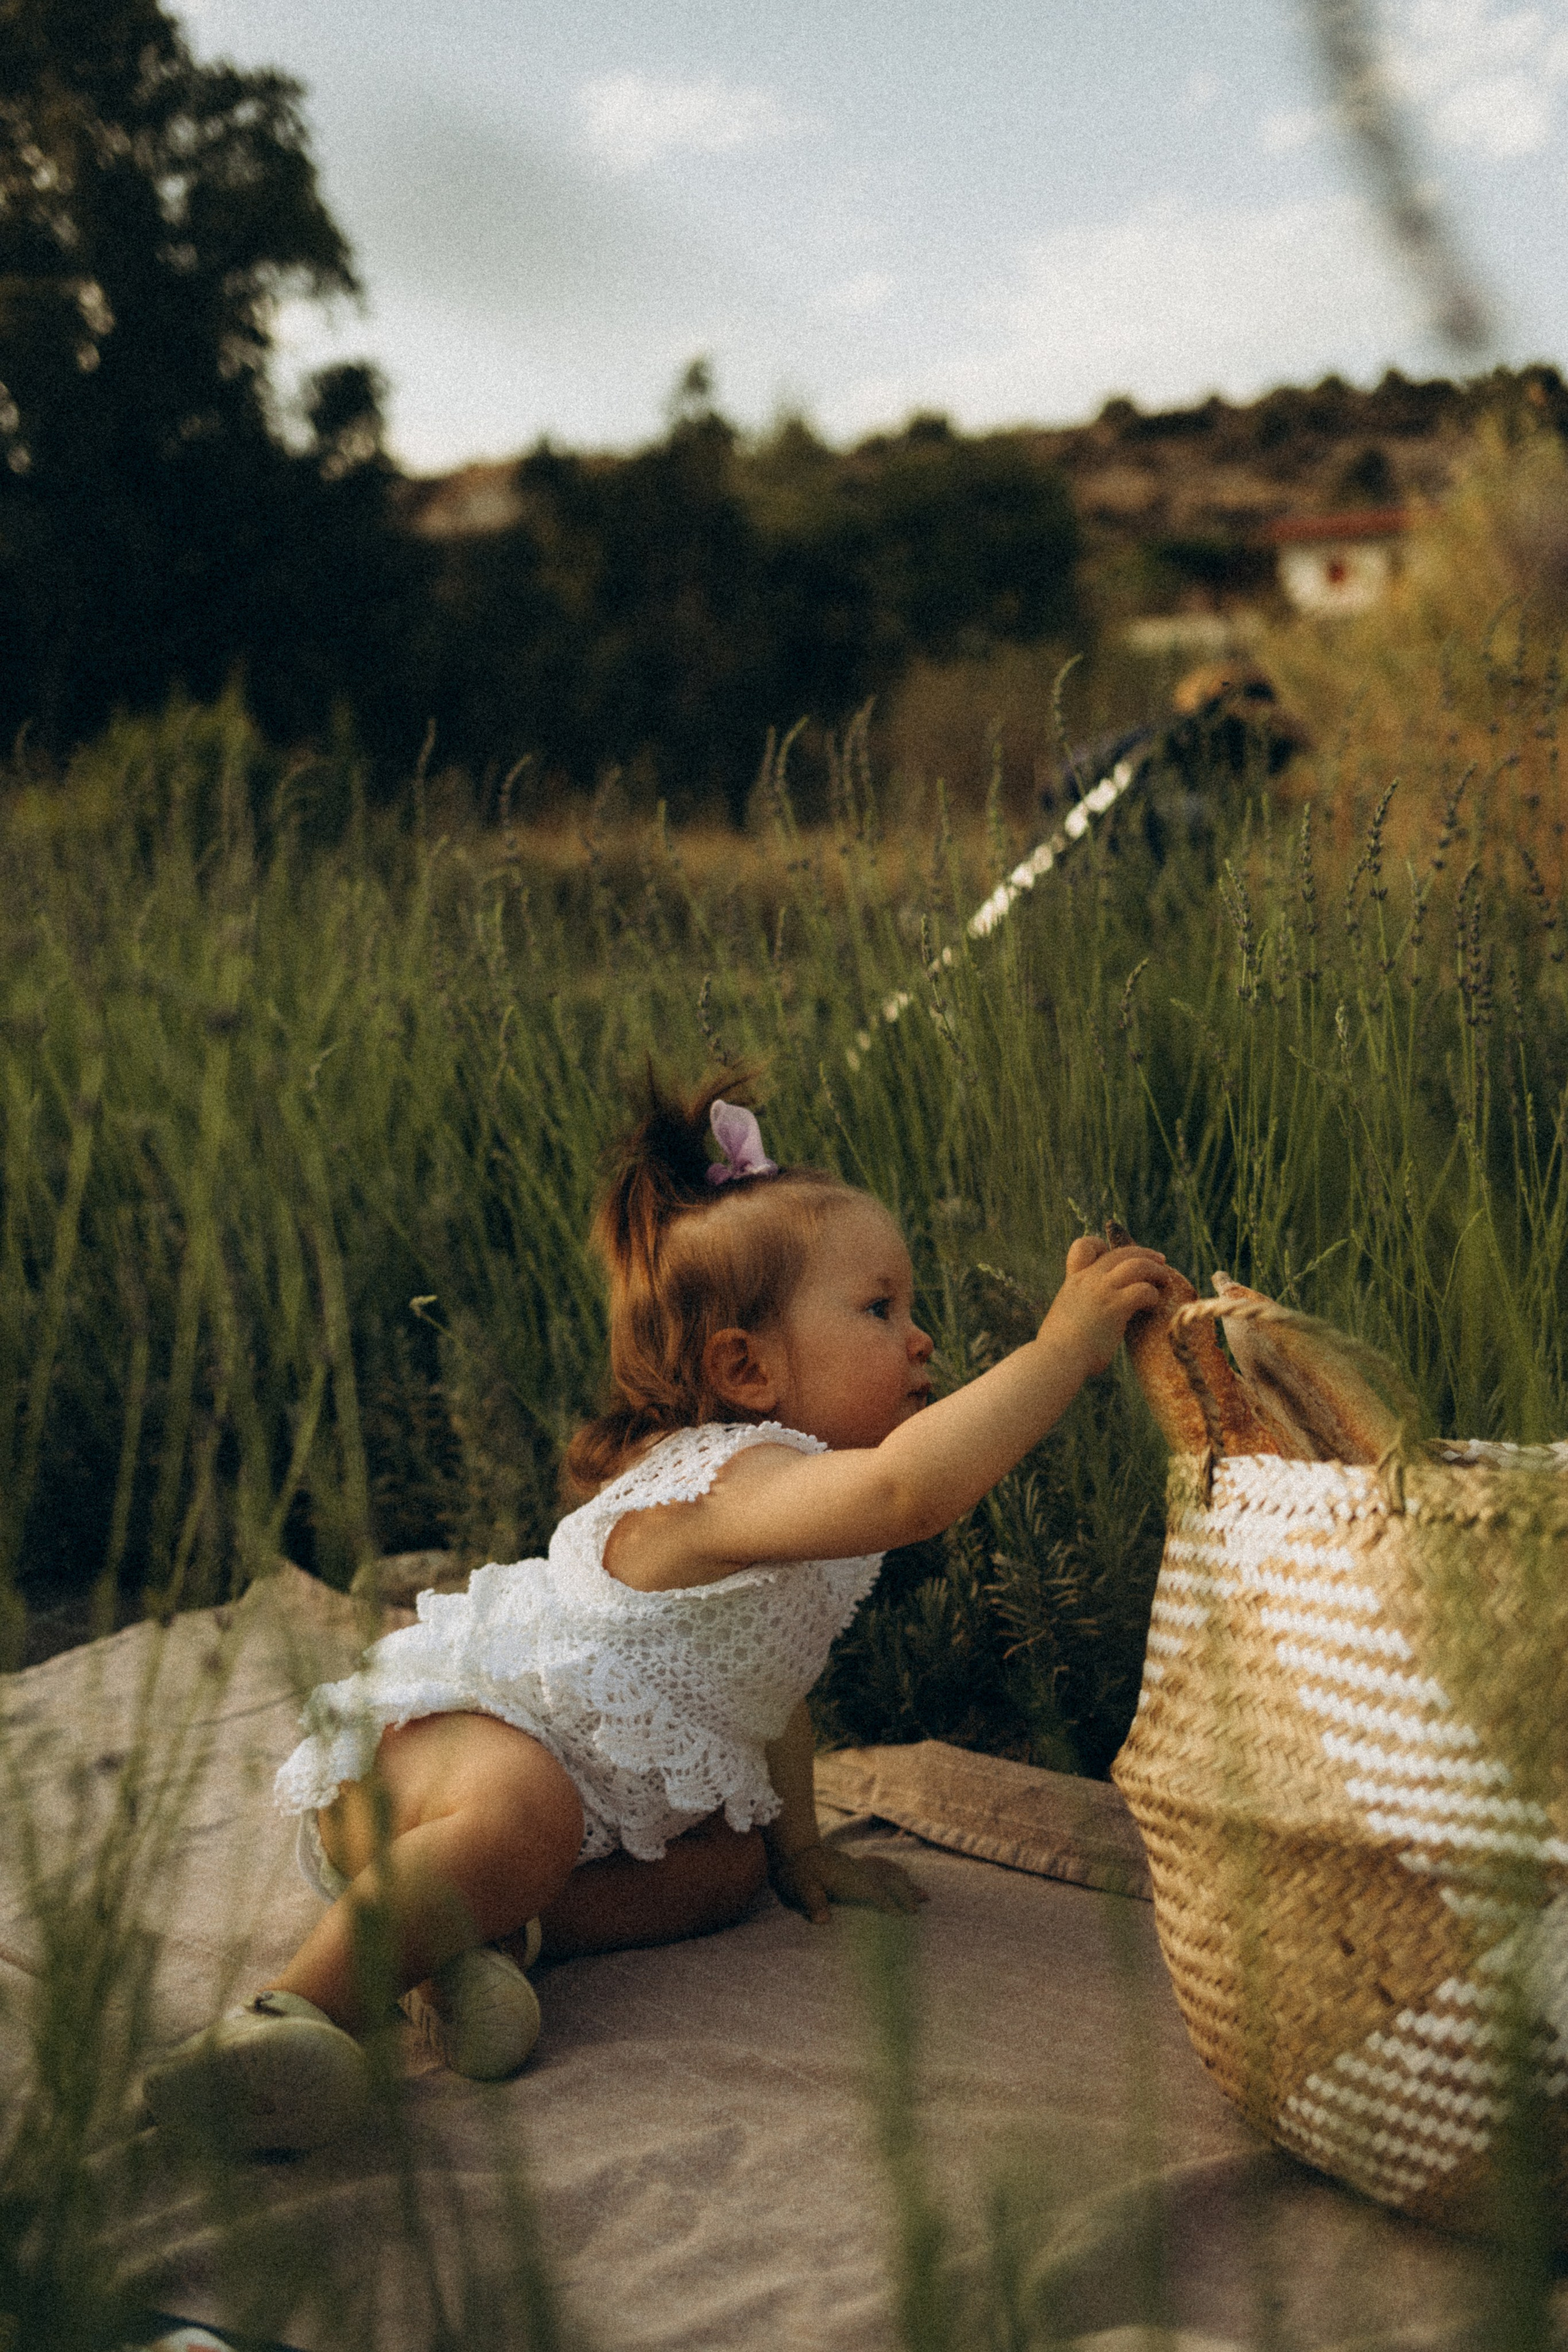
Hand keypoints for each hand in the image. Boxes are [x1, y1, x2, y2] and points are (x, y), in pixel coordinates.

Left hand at [768, 1839, 926, 1925]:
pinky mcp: (856, 1865)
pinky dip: (895, 1872)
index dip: (889, 1905)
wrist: (794, 1850)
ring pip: (888, 1874)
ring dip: (906, 1885)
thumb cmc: (797, 1873)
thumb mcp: (800, 1887)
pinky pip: (881, 1867)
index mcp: (848, 1879)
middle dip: (905, 1896)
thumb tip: (823, 1921)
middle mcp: (858, 1872)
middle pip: (888, 1883)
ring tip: (925, 1895)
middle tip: (920, 1911)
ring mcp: (859, 1867)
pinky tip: (903, 1875)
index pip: (874, 1893)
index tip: (904, 1918)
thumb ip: (812, 1902)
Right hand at [1039, 1235, 1167, 1378]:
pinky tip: (1151, 1306)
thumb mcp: (1065, 1319)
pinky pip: (1143, 1290)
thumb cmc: (1060, 1350)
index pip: (1084, 1245)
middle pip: (1121, 1252)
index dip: (1103, 1245)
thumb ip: (1080, 1312)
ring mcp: (1102, 1290)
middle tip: (1160, 1261)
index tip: (1116, 1255)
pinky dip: (1152, 1296)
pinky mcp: (1115, 1306)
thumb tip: (1090, 1326)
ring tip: (1164, 1280)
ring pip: (1137, 1265)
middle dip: (1144, 1254)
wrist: (1056, 1359)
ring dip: (1155, 1270)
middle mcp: (1088, 1279)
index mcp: (1074, 1281)